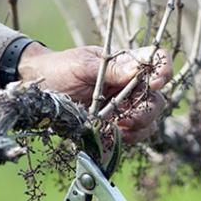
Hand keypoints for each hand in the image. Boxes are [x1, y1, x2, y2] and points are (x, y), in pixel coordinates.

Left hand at [18, 44, 171, 142]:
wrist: (37, 92)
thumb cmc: (59, 70)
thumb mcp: (82, 65)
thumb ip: (111, 68)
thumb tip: (139, 68)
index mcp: (126, 64)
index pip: (157, 61)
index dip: (163, 70)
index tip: (156, 81)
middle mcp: (130, 86)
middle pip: (157, 98)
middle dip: (149, 109)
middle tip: (130, 115)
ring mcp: (124, 108)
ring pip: (149, 120)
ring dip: (139, 126)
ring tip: (119, 126)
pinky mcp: (115, 127)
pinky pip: (134, 136)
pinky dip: (128, 138)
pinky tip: (113, 134)